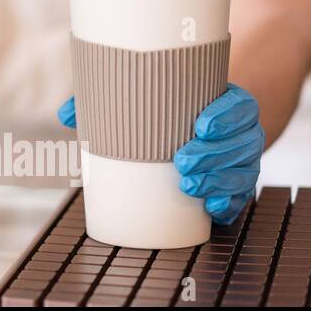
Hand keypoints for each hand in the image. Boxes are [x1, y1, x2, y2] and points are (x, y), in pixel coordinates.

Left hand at [55, 84, 264, 224]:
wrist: (205, 130)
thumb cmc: (170, 113)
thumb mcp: (148, 101)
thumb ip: (107, 102)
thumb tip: (68, 114)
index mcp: (224, 103)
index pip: (238, 106)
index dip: (225, 116)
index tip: (201, 125)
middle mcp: (240, 133)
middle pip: (241, 143)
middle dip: (214, 155)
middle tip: (182, 161)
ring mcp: (243, 162)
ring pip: (243, 172)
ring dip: (219, 181)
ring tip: (189, 186)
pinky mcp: (239, 188)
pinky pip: (242, 198)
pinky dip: (229, 204)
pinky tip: (213, 209)